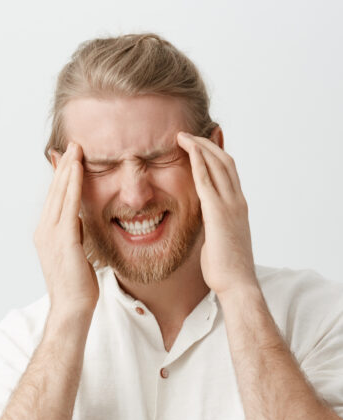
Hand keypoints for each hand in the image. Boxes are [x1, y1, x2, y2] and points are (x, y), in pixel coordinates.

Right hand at [34, 142, 98, 316]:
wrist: (72, 308)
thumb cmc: (77, 287)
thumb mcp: (76, 253)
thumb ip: (75, 234)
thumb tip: (79, 220)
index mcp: (46, 234)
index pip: (55, 199)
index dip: (62, 177)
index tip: (70, 158)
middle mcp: (44, 231)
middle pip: (54, 191)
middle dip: (63, 166)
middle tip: (72, 144)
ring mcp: (50, 234)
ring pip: (59, 194)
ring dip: (67, 169)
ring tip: (75, 148)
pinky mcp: (63, 239)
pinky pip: (69, 205)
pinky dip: (72, 184)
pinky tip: (77, 169)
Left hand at [177, 131, 258, 297]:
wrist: (236, 284)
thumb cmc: (225, 269)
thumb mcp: (218, 241)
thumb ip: (213, 227)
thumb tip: (205, 225)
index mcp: (238, 208)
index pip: (228, 172)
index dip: (216, 155)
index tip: (202, 144)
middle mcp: (237, 202)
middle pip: (225, 162)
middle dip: (207, 144)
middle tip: (190, 133)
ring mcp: (230, 206)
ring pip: (217, 165)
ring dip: (200, 147)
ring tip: (183, 135)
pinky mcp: (218, 214)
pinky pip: (207, 181)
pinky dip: (198, 163)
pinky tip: (187, 151)